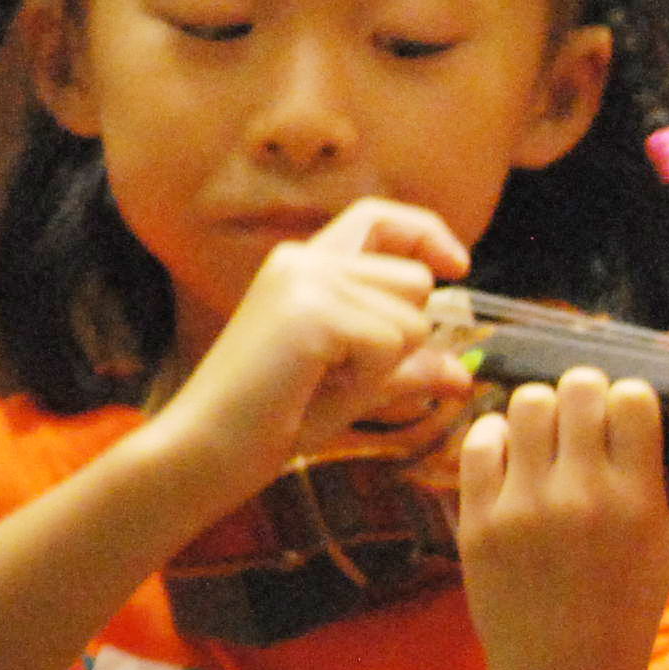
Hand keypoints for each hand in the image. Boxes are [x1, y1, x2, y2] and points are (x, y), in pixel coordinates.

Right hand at [154, 199, 472, 501]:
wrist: (206, 450)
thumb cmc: (274, 419)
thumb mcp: (355, 387)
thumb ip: (407, 369)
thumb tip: (462, 373)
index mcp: (304, 266)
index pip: (379, 218)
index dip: (426, 234)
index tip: (459, 266)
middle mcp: (303, 261)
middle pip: (415, 281)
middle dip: (404, 335)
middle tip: (341, 373)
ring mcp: (305, 282)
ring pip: (412, 319)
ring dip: (384, 365)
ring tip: (323, 381)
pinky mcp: (312, 314)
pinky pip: (392, 345)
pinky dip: (368, 380)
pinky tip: (317, 387)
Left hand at [455, 370, 668, 669]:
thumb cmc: (628, 610)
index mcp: (638, 500)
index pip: (633, 397)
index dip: (629, 397)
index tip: (624, 414)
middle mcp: (583, 496)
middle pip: (577, 387)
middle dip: (583, 393)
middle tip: (581, 414)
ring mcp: (524, 508)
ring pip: (526, 404)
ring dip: (538, 411)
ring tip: (544, 434)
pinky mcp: (479, 521)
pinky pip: (479, 444)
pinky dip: (495, 440)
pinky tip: (510, 457)